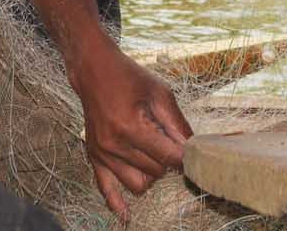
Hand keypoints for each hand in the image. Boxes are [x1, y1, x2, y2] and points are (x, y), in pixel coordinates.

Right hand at [70, 41, 192, 220]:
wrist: (94, 70)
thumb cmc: (128, 76)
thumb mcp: (160, 92)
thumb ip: (177, 123)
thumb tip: (193, 148)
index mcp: (130, 126)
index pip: (168, 157)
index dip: (184, 156)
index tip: (193, 153)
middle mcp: (114, 144)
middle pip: (155, 171)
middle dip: (166, 159)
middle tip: (166, 138)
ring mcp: (102, 153)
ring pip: (138, 183)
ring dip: (150, 173)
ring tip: (151, 151)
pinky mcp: (94, 156)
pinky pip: (106, 189)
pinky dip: (117, 203)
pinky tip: (125, 216)